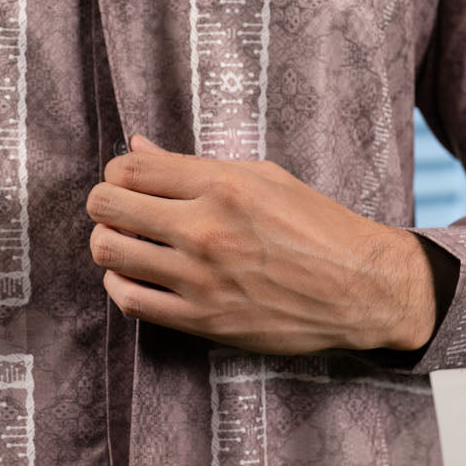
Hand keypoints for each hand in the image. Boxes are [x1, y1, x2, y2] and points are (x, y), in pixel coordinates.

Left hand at [86, 133, 436, 354]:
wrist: (362, 288)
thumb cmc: (317, 226)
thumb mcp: (263, 176)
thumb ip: (193, 164)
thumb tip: (137, 146)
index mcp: (222, 185)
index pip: (128, 168)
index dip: (116, 172)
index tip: (128, 181)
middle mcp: (206, 228)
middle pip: (107, 207)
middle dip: (104, 204)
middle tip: (121, 211)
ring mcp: (201, 278)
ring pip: (109, 253)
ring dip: (108, 244)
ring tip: (127, 243)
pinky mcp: (203, 319)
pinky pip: (130, 301)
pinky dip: (119, 286)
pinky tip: (135, 277)